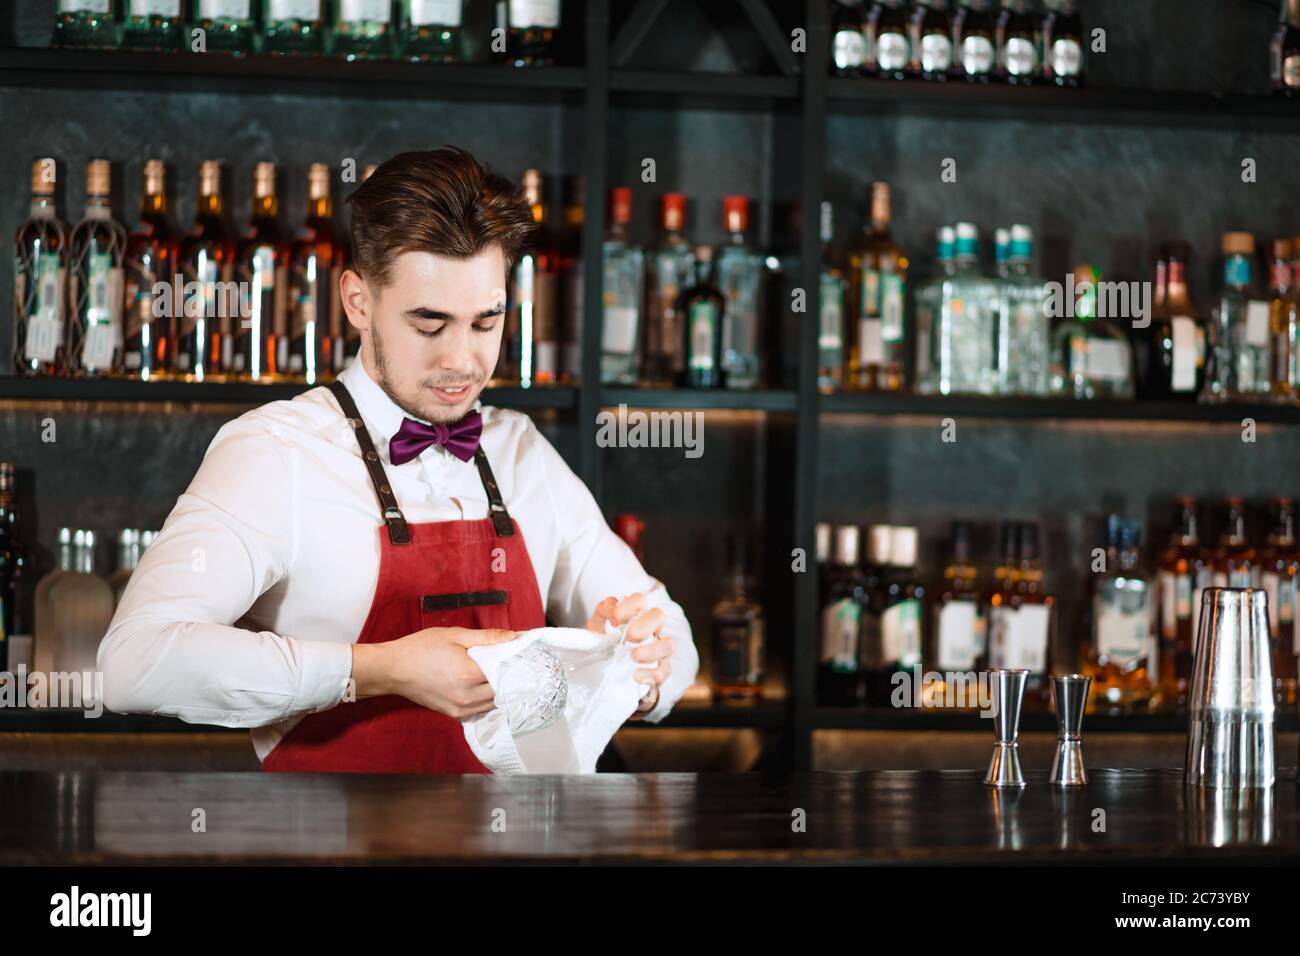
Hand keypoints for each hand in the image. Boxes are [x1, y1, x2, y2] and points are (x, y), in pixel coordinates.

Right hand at [350, 627, 516, 719]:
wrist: (393, 669)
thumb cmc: (419, 649)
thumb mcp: (454, 635)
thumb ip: (487, 637)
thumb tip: (512, 637)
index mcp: (469, 674)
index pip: (506, 670)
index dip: (517, 661)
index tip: (523, 653)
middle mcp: (467, 696)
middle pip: (504, 689)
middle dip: (512, 676)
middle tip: (515, 663)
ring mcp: (460, 708)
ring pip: (495, 703)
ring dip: (501, 689)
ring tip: (501, 673)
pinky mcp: (454, 714)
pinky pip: (481, 710)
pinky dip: (488, 699)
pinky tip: (487, 686)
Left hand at [586, 593, 672, 719]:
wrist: (602, 669)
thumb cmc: (604, 642)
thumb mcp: (598, 625)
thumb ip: (603, 613)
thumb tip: (608, 605)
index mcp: (636, 614)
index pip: (640, 600)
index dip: (629, 607)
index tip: (614, 620)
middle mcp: (651, 628)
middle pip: (659, 616)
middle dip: (643, 626)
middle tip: (628, 637)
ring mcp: (657, 649)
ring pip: (669, 645)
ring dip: (651, 650)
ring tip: (633, 656)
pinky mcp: (659, 670)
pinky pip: (664, 671)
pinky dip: (651, 674)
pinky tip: (635, 676)